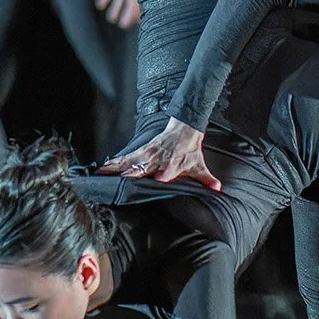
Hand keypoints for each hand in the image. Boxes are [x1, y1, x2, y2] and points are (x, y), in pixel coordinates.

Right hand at [100, 117, 221, 191]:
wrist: (184, 130)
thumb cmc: (190, 151)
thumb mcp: (199, 166)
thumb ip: (207, 179)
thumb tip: (219, 188)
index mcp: (172, 165)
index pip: (167, 171)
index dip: (163, 175)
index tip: (158, 179)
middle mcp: (158, 160)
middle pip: (142, 167)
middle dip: (129, 174)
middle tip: (114, 182)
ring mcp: (147, 154)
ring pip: (129, 162)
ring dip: (114, 168)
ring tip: (100, 174)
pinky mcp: (141, 151)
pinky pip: (125, 158)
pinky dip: (114, 163)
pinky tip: (102, 167)